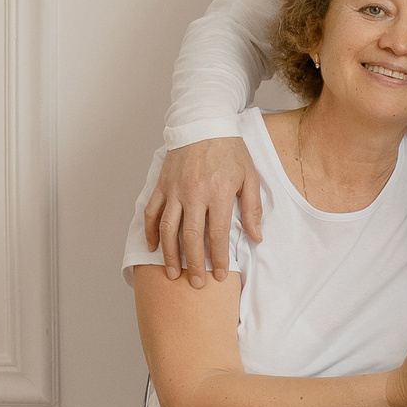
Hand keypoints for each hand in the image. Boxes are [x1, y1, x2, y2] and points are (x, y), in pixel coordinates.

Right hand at [142, 138, 259, 287]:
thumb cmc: (231, 150)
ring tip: (173, 273)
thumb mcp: (250, 176)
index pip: (218, 234)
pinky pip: (152, 212)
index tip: (220, 275)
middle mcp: (194, 194)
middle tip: (196, 284)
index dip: (218, 258)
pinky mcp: (161, 185)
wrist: (204, 123)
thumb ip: (253, 208)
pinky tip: (153, 247)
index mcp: (219, 193)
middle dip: (194, 264)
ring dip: (170, 254)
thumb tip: (256, 237)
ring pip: (168, 229)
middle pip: (192, 238)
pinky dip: (150, 231)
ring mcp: (174, 190)